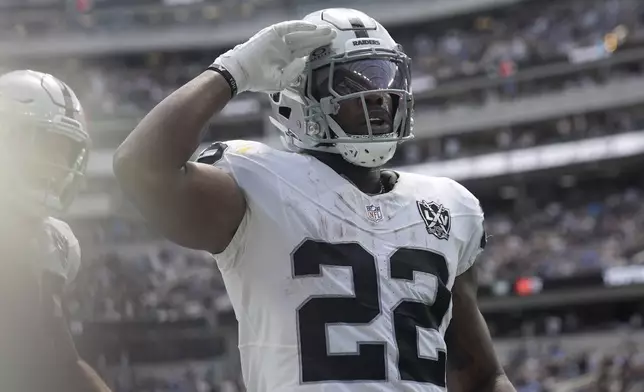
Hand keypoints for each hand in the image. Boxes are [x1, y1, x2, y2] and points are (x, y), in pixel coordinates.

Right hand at [213, 20, 335, 92]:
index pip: (305, 52)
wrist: (241, 73)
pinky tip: (312, 27)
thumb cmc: (258, 79)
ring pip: (300, 35)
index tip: (331, 48)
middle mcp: (284, 49)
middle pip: (306, 42)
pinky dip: (300, 27)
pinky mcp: (272, 34)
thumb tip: (304, 61)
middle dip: (320, 39)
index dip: (318, 49)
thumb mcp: (281, 81)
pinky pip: (289, 28)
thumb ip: (294, 73)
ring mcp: (279, 41)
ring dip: (313, 33)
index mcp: (286, 60)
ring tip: (327, 31)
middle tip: (334, 35)